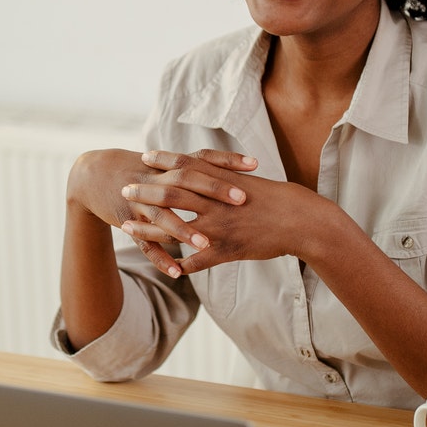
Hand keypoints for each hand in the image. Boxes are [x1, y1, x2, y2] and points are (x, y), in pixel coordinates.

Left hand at [121, 149, 334, 276]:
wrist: (302, 221)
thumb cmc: (278, 199)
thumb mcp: (248, 181)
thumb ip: (225, 175)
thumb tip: (208, 167)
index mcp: (222, 182)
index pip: (186, 166)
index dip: (164, 160)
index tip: (144, 156)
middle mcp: (215, 202)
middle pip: (171, 195)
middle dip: (145, 193)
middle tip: (124, 189)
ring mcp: (219, 227)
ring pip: (174, 229)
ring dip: (148, 230)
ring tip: (127, 229)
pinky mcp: (226, 250)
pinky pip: (197, 262)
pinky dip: (180, 266)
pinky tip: (166, 270)